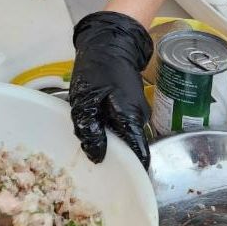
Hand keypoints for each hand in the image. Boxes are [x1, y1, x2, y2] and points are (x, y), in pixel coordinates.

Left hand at [69, 11, 152, 168]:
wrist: (109, 40)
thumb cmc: (97, 68)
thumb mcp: (86, 100)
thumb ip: (90, 129)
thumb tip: (97, 157)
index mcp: (131, 120)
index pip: (141, 157)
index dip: (133, 174)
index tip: (120, 185)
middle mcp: (139, 118)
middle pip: (130, 149)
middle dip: (113, 158)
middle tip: (92, 166)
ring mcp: (135, 111)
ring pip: (123, 137)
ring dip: (108, 142)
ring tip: (88, 145)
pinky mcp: (128, 105)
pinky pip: (120, 126)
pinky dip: (107, 130)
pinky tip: (92, 126)